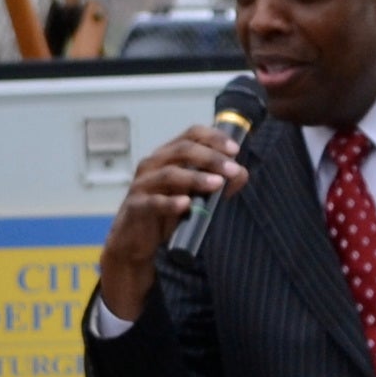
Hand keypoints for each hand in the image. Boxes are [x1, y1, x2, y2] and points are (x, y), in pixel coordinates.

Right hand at [94, 122, 252, 324]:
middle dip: (211, 158)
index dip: (214, 138)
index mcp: (167, 155)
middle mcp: (153, 164)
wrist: (134, 241)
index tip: (235, 150)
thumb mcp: (193, 195)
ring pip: (169, 174)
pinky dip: (170, 203)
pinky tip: (186, 204)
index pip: (191, 135)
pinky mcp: (136, 206)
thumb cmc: (164, 213)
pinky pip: (153, 202)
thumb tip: (241, 173)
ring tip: (217, 184)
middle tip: (232, 169)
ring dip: (196, 177)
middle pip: (183, 150)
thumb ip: (216, 183)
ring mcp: (142, 184)